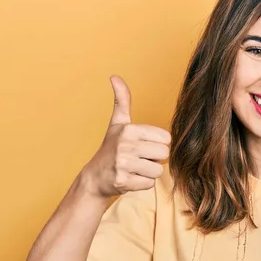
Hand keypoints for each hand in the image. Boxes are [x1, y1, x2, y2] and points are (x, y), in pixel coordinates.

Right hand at [82, 75, 171, 197]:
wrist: (94, 177)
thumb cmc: (111, 148)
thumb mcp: (117, 123)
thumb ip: (122, 100)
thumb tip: (115, 76)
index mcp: (129, 129)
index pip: (166, 139)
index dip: (157, 144)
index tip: (142, 145)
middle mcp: (125, 145)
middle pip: (164, 155)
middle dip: (154, 159)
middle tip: (138, 158)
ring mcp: (123, 164)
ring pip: (158, 171)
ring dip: (148, 172)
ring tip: (134, 169)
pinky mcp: (123, 182)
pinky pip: (149, 184)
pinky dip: (142, 184)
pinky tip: (130, 179)